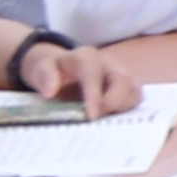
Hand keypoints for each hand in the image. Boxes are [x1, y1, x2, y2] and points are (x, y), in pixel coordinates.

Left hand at [23, 41, 142, 116]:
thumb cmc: (54, 71)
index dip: (94, 94)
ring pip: (134, 91)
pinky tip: (109, 119)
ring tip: (101, 120)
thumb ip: (44, 76)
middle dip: (113, 102)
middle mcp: (109, 63)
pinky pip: (135, 99)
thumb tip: (50, 92)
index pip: (94, 73)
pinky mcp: (128, 87)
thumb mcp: (40, 69)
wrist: (63, 68)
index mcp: (86, 57)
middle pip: (123, 80)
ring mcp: (121, 74)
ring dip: (121, 108)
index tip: (91, 116)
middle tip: (97, 119)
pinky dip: (126, 111)